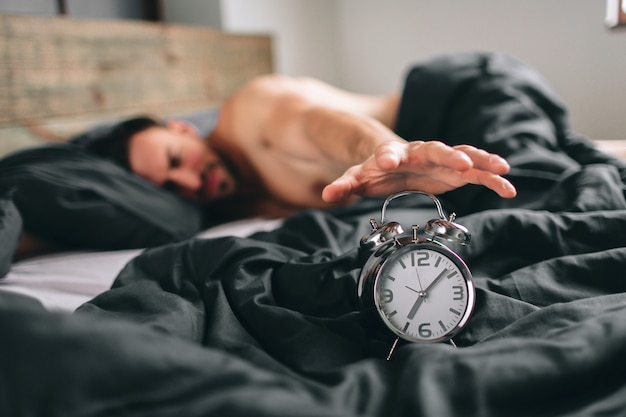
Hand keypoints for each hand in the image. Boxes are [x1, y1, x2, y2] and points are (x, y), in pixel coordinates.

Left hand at [321, 140, 516, 202]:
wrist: (391, 159)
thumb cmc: (374, 167)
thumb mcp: (357, 177)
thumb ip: (345, 185)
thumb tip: (328, 195)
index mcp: (392, 154)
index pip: (387, 152)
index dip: (387, 156)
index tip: (387, 162)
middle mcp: (419, 152)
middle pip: (433, 150)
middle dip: (446, 155)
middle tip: (460, 163)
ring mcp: (439, 159)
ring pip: (462, 155)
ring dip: (480, 161)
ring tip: (501, 169)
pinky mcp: (453, 170)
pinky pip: (475, 172)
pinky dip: (490, 177)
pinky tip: (508, 187)